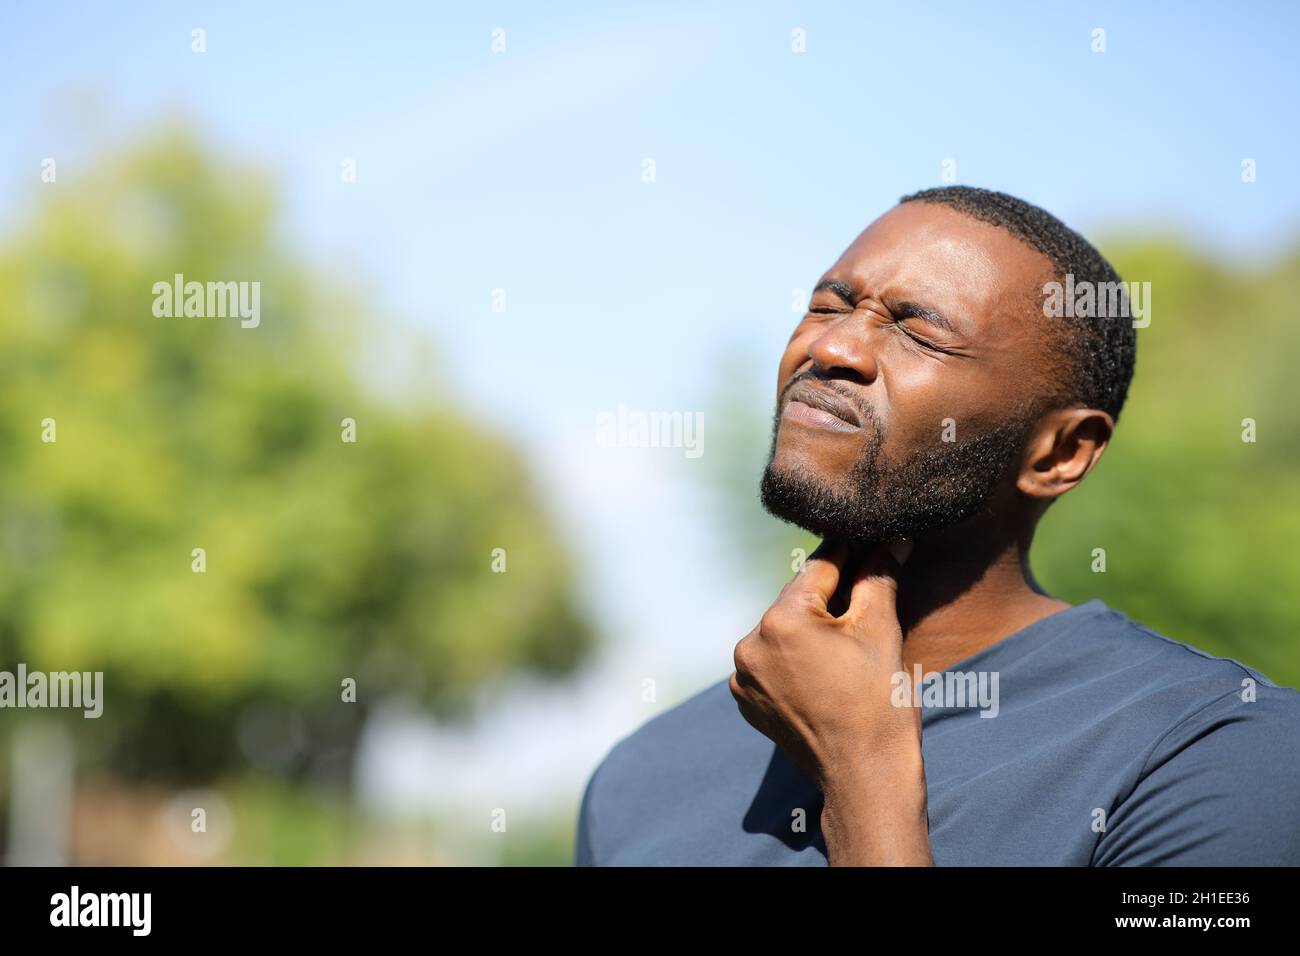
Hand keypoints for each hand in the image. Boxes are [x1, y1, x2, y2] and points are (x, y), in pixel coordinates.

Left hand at [729, 536, 931, 864]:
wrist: (865, 777)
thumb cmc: (879, 703)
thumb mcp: (881, 630)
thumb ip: (878, 576)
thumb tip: (890, 539)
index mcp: (781, 620)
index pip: (819, 569)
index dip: (848, 551)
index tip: (866, 536)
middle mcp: (750, 644)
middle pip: (798, 600)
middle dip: (830, 593)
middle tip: (864, 577)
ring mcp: (744, 677)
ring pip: (784, 631)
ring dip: (810, 626)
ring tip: (846, 631)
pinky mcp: (748, 701)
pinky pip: (772, 663)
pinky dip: (794, 658)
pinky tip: (825, 665)